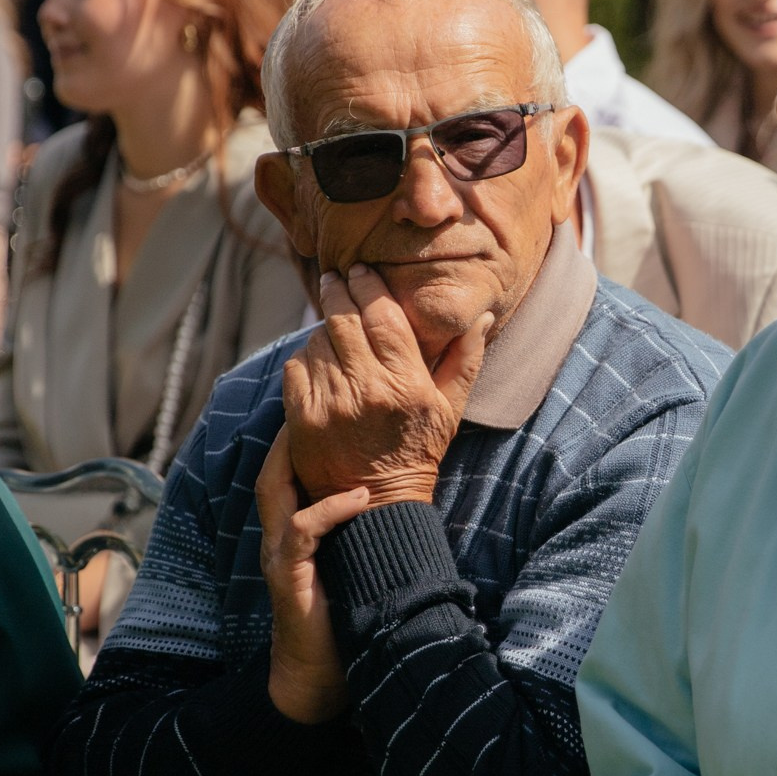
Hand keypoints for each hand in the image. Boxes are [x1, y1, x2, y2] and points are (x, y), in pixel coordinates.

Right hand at [256, 426, 367, 724]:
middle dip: (288, 431)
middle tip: (317, 399)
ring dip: (300, 459)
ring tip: (331, 431)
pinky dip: (329, 509)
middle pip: (271, 469)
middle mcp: (278, 537)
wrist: (323, 676)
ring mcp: (279, 556)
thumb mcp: (356, 559)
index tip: (326, 403)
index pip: (285, 470)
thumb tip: (396, 491)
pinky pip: (302, 530)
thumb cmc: (347, 616)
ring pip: (276, 491)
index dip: (298, 436)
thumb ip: (363, 526)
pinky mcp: (289, 577)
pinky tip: (359, 496)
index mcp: (292, 530)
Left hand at [283, 267, 492, 506]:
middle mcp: (367, 389)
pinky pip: (296, 367)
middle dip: (338, 291)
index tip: (361, 271)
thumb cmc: (419, 451)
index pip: (381, 315)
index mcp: (406, 382)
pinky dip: (304, 356)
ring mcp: (330, 404)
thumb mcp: (451, 408)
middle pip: (343, 319)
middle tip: (336, 278)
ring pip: (318, 340)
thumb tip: (481, 317)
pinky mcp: (303, 419)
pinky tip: (317, 359)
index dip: (368, 286)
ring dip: (323, 328)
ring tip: (332, 326)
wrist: (379, 505)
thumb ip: (465, 360)